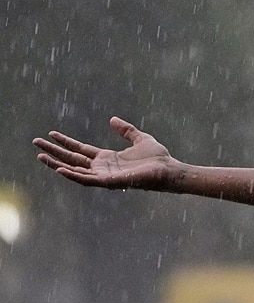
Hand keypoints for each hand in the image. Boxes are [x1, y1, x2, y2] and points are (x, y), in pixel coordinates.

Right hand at [33, 116, 173, 189]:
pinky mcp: (110, 182)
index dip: (65, 142)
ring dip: (57, 164)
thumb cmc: (157, 158)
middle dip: (54, 152)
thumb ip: (126, 130)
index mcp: (107, 159)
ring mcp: (104, 176)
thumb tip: (112, 119)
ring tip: (41, 156)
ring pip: (74, 171)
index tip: (51, 134)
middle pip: (72, 160)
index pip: (80, 150)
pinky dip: (73, 175)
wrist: (169, 169)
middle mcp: (102, 168)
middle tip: (36, 143)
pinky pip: (87, 180)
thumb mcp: (140, 138)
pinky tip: (59, 169)